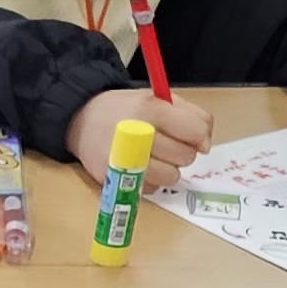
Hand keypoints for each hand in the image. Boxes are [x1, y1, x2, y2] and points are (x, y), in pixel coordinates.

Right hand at [70, 88, 211, 177]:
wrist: (81, 120)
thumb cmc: (126, 109)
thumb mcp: (159, 99)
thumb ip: (191, 116)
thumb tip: (205, 146)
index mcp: (150, 108)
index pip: (195, 131)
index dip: (199, 136)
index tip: (191, 136)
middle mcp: (136, 133)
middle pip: (185, 156)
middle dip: (181, 151)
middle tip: (165, 143)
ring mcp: (123, 158)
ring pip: (171, 177)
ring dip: (168, 168)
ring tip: (154, 156)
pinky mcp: (113, 178)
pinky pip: (151, 188)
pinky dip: (150, 180)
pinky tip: (139, 166)